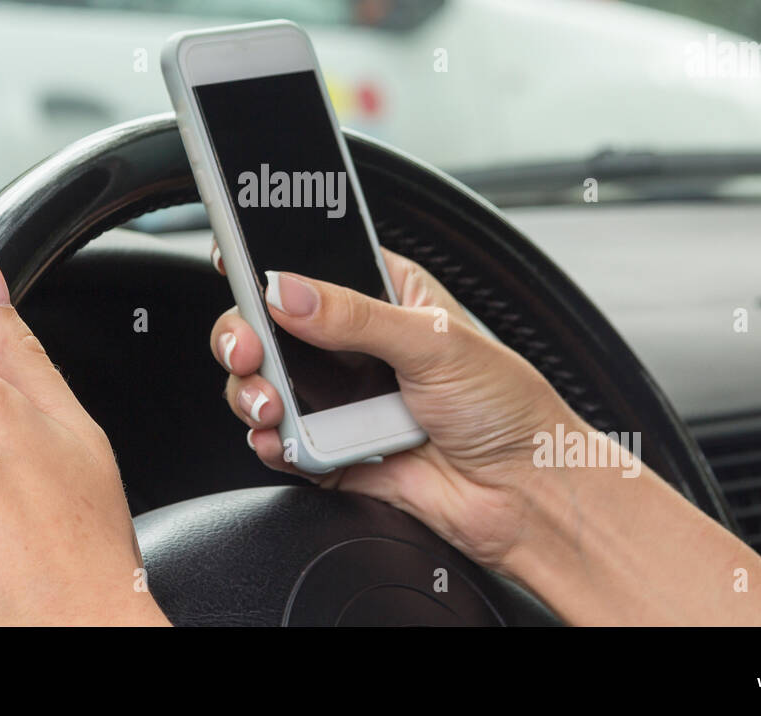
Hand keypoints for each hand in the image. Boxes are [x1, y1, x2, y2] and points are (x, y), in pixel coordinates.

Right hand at [209, 245, 586, 570]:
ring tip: (270, 404)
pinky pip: (282, 442)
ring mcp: (341, 399)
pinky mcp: (333, 452)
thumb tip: (287, 292)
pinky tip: (278, 438)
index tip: (234, 264)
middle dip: (244, 334)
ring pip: (266, 384)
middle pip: (270, 325)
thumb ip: (355, 316)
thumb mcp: (434, 342)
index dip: (270, 264)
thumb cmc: (508, 407)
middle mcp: (356, 345)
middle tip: (247, 348)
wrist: (526, 496)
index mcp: (385, 296)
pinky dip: (270, 441)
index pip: (313, 265)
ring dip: (253, 391)